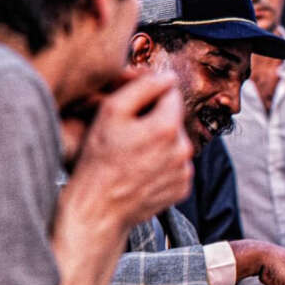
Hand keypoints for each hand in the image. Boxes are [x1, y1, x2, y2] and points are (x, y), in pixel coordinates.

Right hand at [65, 71, 192, 231]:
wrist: (99, 208)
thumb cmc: (99, 159)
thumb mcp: (111, 113)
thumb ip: (142, 87)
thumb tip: (168, 76)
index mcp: (168, 127)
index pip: (171, 93)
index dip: (150, 96)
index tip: (133, 109)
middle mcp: (184, 149)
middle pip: (174, 120)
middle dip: (155, 121)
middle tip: (128, 135)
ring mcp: (185, 171)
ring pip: (176, 143)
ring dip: (160, 144)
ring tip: (133, 156)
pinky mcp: (183, 188)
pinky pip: (176, 166)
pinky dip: (162, 165)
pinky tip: (141, 172)